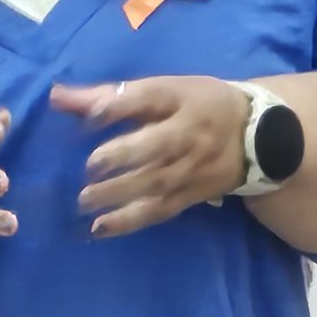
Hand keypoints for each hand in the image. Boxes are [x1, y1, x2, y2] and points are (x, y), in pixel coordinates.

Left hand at [53, 77, 248, 237]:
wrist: (259, 134)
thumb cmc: (196, 103)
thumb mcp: (162, 89)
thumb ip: (107, 95)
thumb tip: (56, 98)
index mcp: (179, 97)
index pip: (149, 98)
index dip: (120, 106)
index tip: (90, 117)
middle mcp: (188, 133)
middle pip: (157, 145)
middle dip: (124, 156)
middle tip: (90, 167)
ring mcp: (192, 167)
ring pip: (157, 183)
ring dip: (120, 194)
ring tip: (85, 201)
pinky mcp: (192, 195)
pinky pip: (160, 210)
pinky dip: (131, 221)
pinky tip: (101, 227)